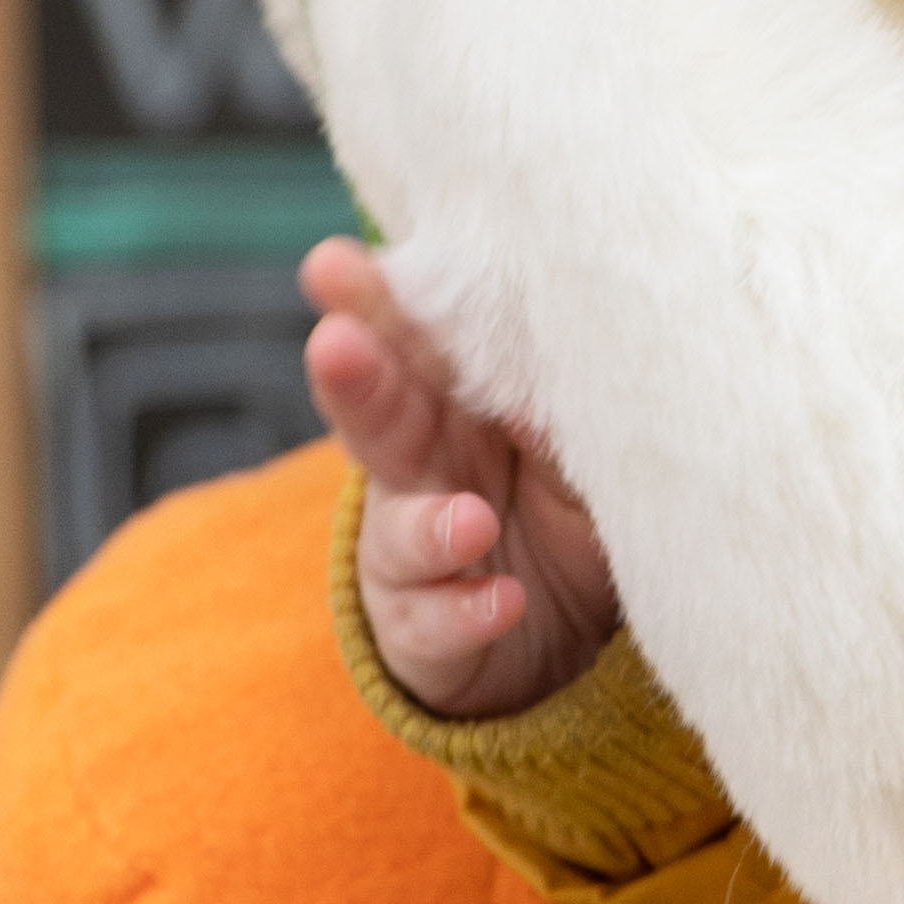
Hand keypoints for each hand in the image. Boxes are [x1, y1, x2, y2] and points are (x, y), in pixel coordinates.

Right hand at [303, 238, 620, 720]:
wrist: (556, 639)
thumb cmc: (559, 505)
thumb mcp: (570, 447)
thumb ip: (555, 407)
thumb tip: (566, 356)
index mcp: (450, 403)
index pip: (408, 345)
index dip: (371, 304)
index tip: (333, 264)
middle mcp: (417, 469)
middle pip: (380, 419)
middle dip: (356, 381)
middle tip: (334, 343)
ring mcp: (410, 552)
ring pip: (404, 531)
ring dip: (433, 525)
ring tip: (475, 522)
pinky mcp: (423, 630)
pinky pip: (437, 623)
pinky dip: (469, 613)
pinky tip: (504, 603)